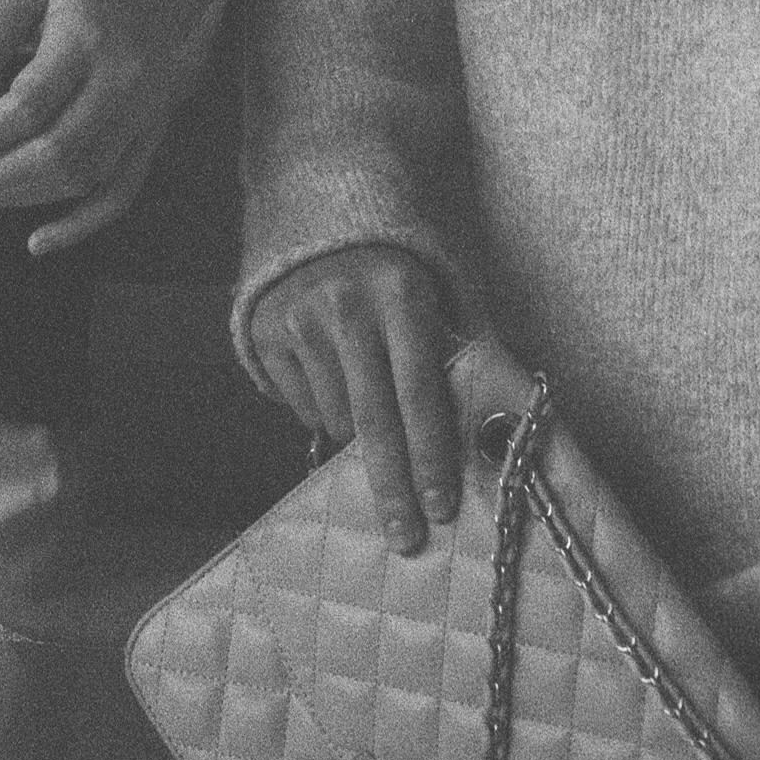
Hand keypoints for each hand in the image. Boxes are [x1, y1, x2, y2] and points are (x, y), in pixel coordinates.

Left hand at [0, 0, 215, 257]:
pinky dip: (83, 224)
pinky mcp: (155, 130)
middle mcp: (122, 82)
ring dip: (21, 197)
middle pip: (54, 152)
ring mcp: (145, 111)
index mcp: (86, 39)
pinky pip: (123, 190)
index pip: (24, 108)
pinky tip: (37, 242)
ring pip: (83, 176)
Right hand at [249, 243, 458, 554]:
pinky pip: (301, 405)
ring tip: (369, 408)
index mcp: (402, 295)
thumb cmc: (394, 279)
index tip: (441, 507)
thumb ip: (457, 353)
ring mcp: (301, 318)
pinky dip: (321, 412)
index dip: (431, 454)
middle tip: (407, 538)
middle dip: (394, 487)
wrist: (318, 220)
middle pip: (374, 420)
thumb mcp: (433, 297)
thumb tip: (494, 432)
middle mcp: (348, 305)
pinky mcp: (265, 332)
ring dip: (356, 438)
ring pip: (335, 419)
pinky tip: (332, 382)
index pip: (420, 391)